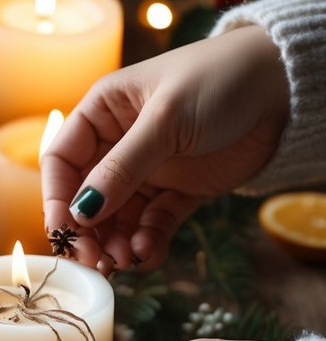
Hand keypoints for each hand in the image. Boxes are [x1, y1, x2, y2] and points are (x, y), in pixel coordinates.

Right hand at [40, 24, 287, 271]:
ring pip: (119, 216)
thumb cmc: (218, 80)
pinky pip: (154, 222)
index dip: (57, 196)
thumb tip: (81, 212)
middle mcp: (120, 143)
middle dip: (89, 231)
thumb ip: (122, 167)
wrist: (284, 85)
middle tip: (96, 260)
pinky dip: (148, 240)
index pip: (63, 160)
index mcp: (104, 112)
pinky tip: (148, 252)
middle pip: (87, 196)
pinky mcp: (181, 190)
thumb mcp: (165, 120)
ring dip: (117, 241)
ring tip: (126, 260)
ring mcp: (151, 169)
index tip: (65, 231)